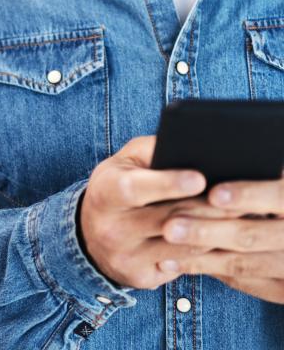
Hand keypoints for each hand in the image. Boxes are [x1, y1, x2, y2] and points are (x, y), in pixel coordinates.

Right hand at [79, 135, 232, 288]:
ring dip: (212, 232)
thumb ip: (151, 151)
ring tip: (237, 219)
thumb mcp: (124, 162)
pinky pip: (183, 266)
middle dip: (206, 209)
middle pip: (167, 220)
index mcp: (104, 192)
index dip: (167, 184)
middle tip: (239, 200)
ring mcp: (125, 256)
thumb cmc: (116, 186)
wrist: (88, 233)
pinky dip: (204, 252)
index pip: (134, 189)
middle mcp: (110, 228)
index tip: (199, 178)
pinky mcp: (141, 278)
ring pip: (181, 246)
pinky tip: (220, 241)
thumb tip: (189, 145)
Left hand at [157, 176, 283, 302]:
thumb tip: (209, 151)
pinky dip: (208, 270)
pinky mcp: (282, 287)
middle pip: (251, 235)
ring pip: (243, 263)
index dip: (246, 195)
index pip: (276, 197)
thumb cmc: (270, 190)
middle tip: (170, 226)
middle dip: (207, 231)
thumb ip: (249, 168)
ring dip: (199, 255)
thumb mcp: (271, 178)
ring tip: (165, 242)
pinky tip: (175, 261)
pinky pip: (243, 282)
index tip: (213, 194)